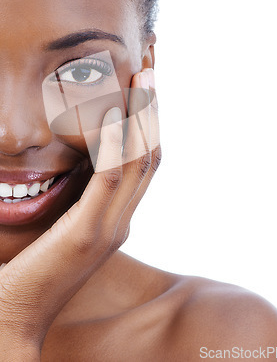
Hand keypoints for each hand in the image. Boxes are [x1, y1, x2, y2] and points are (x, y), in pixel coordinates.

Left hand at [0, 68, 160, 355]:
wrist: (13, 319)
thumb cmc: (26, 268)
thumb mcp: (59, 221)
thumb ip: (75, 195)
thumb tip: (72, 156)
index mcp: (115, 216)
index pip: (142, 160)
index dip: (148, 121)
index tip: (144, 86)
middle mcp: (121, 219)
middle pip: (149, 153)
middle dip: (152, 109)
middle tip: (149, 68)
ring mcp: (109, 227)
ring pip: (139, 160)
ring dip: (143, 115)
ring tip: (142, 76)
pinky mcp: (88, 233)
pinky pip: (111, 177)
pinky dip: (117, 142)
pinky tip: (115, 111)